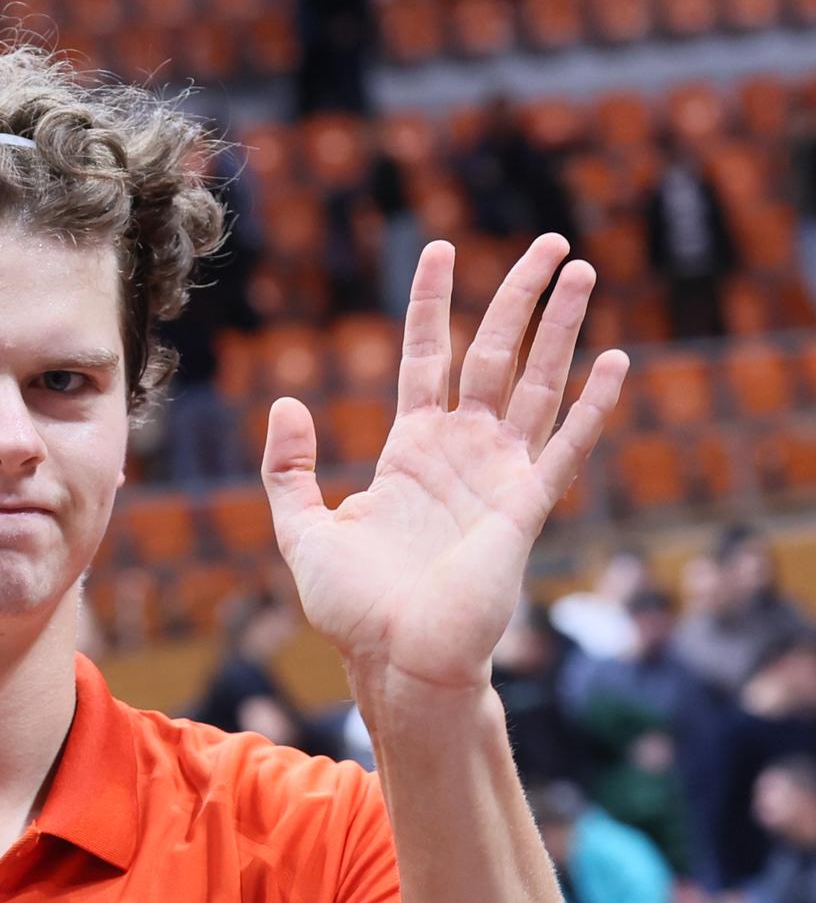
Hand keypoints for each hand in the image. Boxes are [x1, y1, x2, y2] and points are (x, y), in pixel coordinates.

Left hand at [261, 236, 629, 697]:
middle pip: (495, 353)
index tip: (439, 250)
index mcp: (410, 451)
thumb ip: (288, 469)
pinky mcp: (525, 508)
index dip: (433, 304)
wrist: (395, 660)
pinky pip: (565, 446)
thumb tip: (286, 402)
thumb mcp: (302, 530)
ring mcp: (498, 476)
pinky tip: (616, 360)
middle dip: (521, 296)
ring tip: (583, 270)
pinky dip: (593, 404)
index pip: (427, 357)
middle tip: (551, 242)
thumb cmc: (352, 606)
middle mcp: (460, 453)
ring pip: (537, 383)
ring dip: (563, 328)